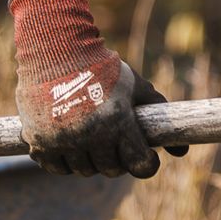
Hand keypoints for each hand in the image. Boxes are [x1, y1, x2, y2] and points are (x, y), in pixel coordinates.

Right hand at [10, 0, 185, 177]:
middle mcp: (90, 135)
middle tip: (117, 145)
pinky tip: (72, 146)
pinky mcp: (38, 140)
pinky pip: (55, 167)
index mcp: (117, 122)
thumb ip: (159, 113)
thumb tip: (182, 151)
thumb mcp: (136, 85)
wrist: (56, 49)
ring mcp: (62, 139)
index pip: (139, 164)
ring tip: (94, 142)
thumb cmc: (102, 67)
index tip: (147, 158)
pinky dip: (64, 162)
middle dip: (118, 160)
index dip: (147, 164)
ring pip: (83, 170)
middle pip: (110, 169)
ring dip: (91, 161)